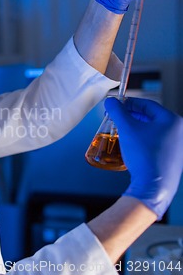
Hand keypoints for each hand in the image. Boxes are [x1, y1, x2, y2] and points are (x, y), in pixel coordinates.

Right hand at [105, 97, 182, 219]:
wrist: (153, 185)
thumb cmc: (145, 156)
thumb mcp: (127, 128)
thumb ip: (117, 111)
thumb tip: (111, 101)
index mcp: (172, 121)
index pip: (147, 104)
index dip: (129, 103)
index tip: (117, 104)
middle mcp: (178, 132)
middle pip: (150, 117)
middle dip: (131, 117)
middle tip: (117, 118)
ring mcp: (177, 146)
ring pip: (151, 130)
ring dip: (135, 129)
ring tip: (121, 132)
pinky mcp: (172, 157)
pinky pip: (154, 142)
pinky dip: (141, 140)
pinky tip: (131, 146)